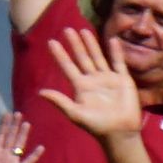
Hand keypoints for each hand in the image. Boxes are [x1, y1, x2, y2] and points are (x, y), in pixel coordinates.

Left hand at [38, 25, 142, 145]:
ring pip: (98, 57)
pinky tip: (113, 40)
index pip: (67, 67)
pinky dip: (116, 52)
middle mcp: (93, 80)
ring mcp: (108, 79)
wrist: (119, 132)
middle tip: (66, 29)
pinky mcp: (122, 80)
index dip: (60, 55)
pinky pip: (118, 63)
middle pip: (82, 58)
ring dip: (91, 44)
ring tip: (83, 30)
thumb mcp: (75, 113)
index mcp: (80, 87)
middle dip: (74, 44)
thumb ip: (59, 101)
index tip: (51, 42)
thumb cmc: (96, 126)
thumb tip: (40, 92)